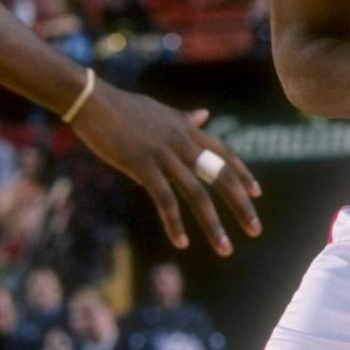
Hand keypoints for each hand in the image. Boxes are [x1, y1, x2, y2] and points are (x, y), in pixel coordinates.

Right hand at [73, 80, 262, 256]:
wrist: (92, 100)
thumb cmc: (124, 107)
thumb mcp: (162, 112)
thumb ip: (185, 119)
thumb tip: (204, 114)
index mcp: (188, 130)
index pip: (225, 154)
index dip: (242, 174)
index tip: (256, 193)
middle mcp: (182, 142)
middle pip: (221, 177)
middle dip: (241, 205)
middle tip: (256, 230)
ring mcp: (164, 154)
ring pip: (197, 193)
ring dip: (213, 224)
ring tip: (225, 249)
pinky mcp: (142, 165)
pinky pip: (165, 199)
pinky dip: (175, 223)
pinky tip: (182, 243)